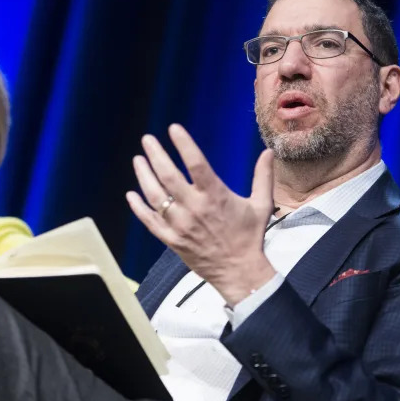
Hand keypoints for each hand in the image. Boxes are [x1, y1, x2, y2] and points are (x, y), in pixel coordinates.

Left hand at [125, 124, 275, 305]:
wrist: (239, 272)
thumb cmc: (250, 237)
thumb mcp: (261, 205)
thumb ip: (263, 177)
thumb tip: (268, 151)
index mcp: (216, 196)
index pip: (196, 163)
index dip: (183, 144)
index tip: (173, 128)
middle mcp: (195, 209)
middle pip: (169, 176)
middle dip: (156, 155)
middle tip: (147, 139)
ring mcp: (180, 225)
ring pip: (155, 197)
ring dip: (144, 176)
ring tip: (138, 159)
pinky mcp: (172, 240)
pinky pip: (150, 222)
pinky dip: (138, 208)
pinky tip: (131, 194)